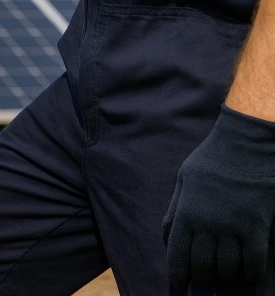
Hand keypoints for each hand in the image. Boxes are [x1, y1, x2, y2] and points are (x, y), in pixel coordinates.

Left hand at [163, 105, 274, 286]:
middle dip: (203, 277)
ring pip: (228, 267)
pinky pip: (254, 262)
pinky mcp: (258, 226)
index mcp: (187, 212)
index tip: (178, 284)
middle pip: (203, 266)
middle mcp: (208, 224)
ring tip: (225, 275)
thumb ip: (177, 207)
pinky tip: (249, 277)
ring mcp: (234, 227)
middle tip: (205, 279)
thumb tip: (167, 231)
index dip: (178, 274)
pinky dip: (251, 274)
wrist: (247, 143)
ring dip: (226, 276)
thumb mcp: (184, 179)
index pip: (178, 254)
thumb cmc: (213, 159)